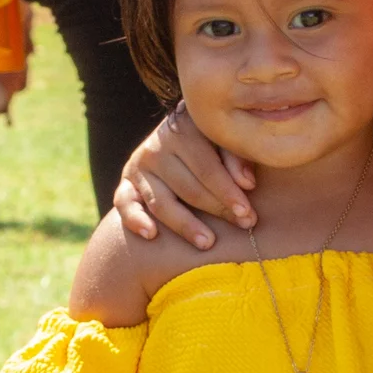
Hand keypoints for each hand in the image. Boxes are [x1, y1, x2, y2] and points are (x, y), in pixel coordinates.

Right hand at [113, 103, 255, 249]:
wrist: (181, 138)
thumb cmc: (215, 143)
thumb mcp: (227, 141)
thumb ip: (237, 158)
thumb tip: (247, 184)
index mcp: (183, 129)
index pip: (207, 167)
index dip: (228, 192)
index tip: (247, 213)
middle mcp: (157, 146)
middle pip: (188, 187)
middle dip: (218, 210)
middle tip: (242, 227)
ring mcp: (139, 166)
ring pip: (161, 202)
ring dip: (185, 225)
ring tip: (207, 243)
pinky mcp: (126, 183)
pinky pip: (124, 203)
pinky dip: (134, 219)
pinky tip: (151, 235)